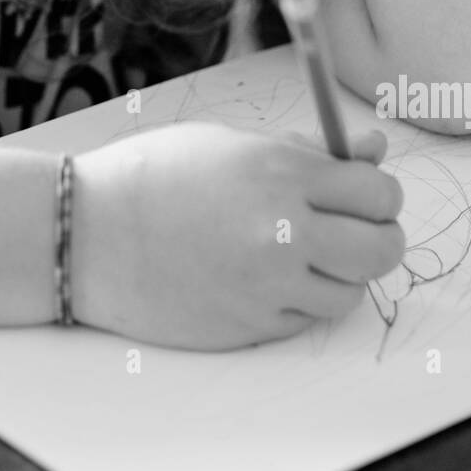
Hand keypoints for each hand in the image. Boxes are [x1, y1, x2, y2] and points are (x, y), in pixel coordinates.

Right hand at [72, 120, 404, 350]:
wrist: (88, 233)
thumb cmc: (155, 174)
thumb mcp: (233, 144)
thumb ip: (310, 152)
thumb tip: (376, 148)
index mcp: (281, 172)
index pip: (379, 192)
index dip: (379, 193)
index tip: (362, 193)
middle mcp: (283, 231)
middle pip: (383, 249)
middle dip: (379, 237)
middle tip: (353, 229)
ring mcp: (268, 285)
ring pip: (352, 292)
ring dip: (341, 274)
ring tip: (302, 253)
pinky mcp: (251, 326)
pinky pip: (307, 318)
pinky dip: (300, 300)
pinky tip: (265, 276)